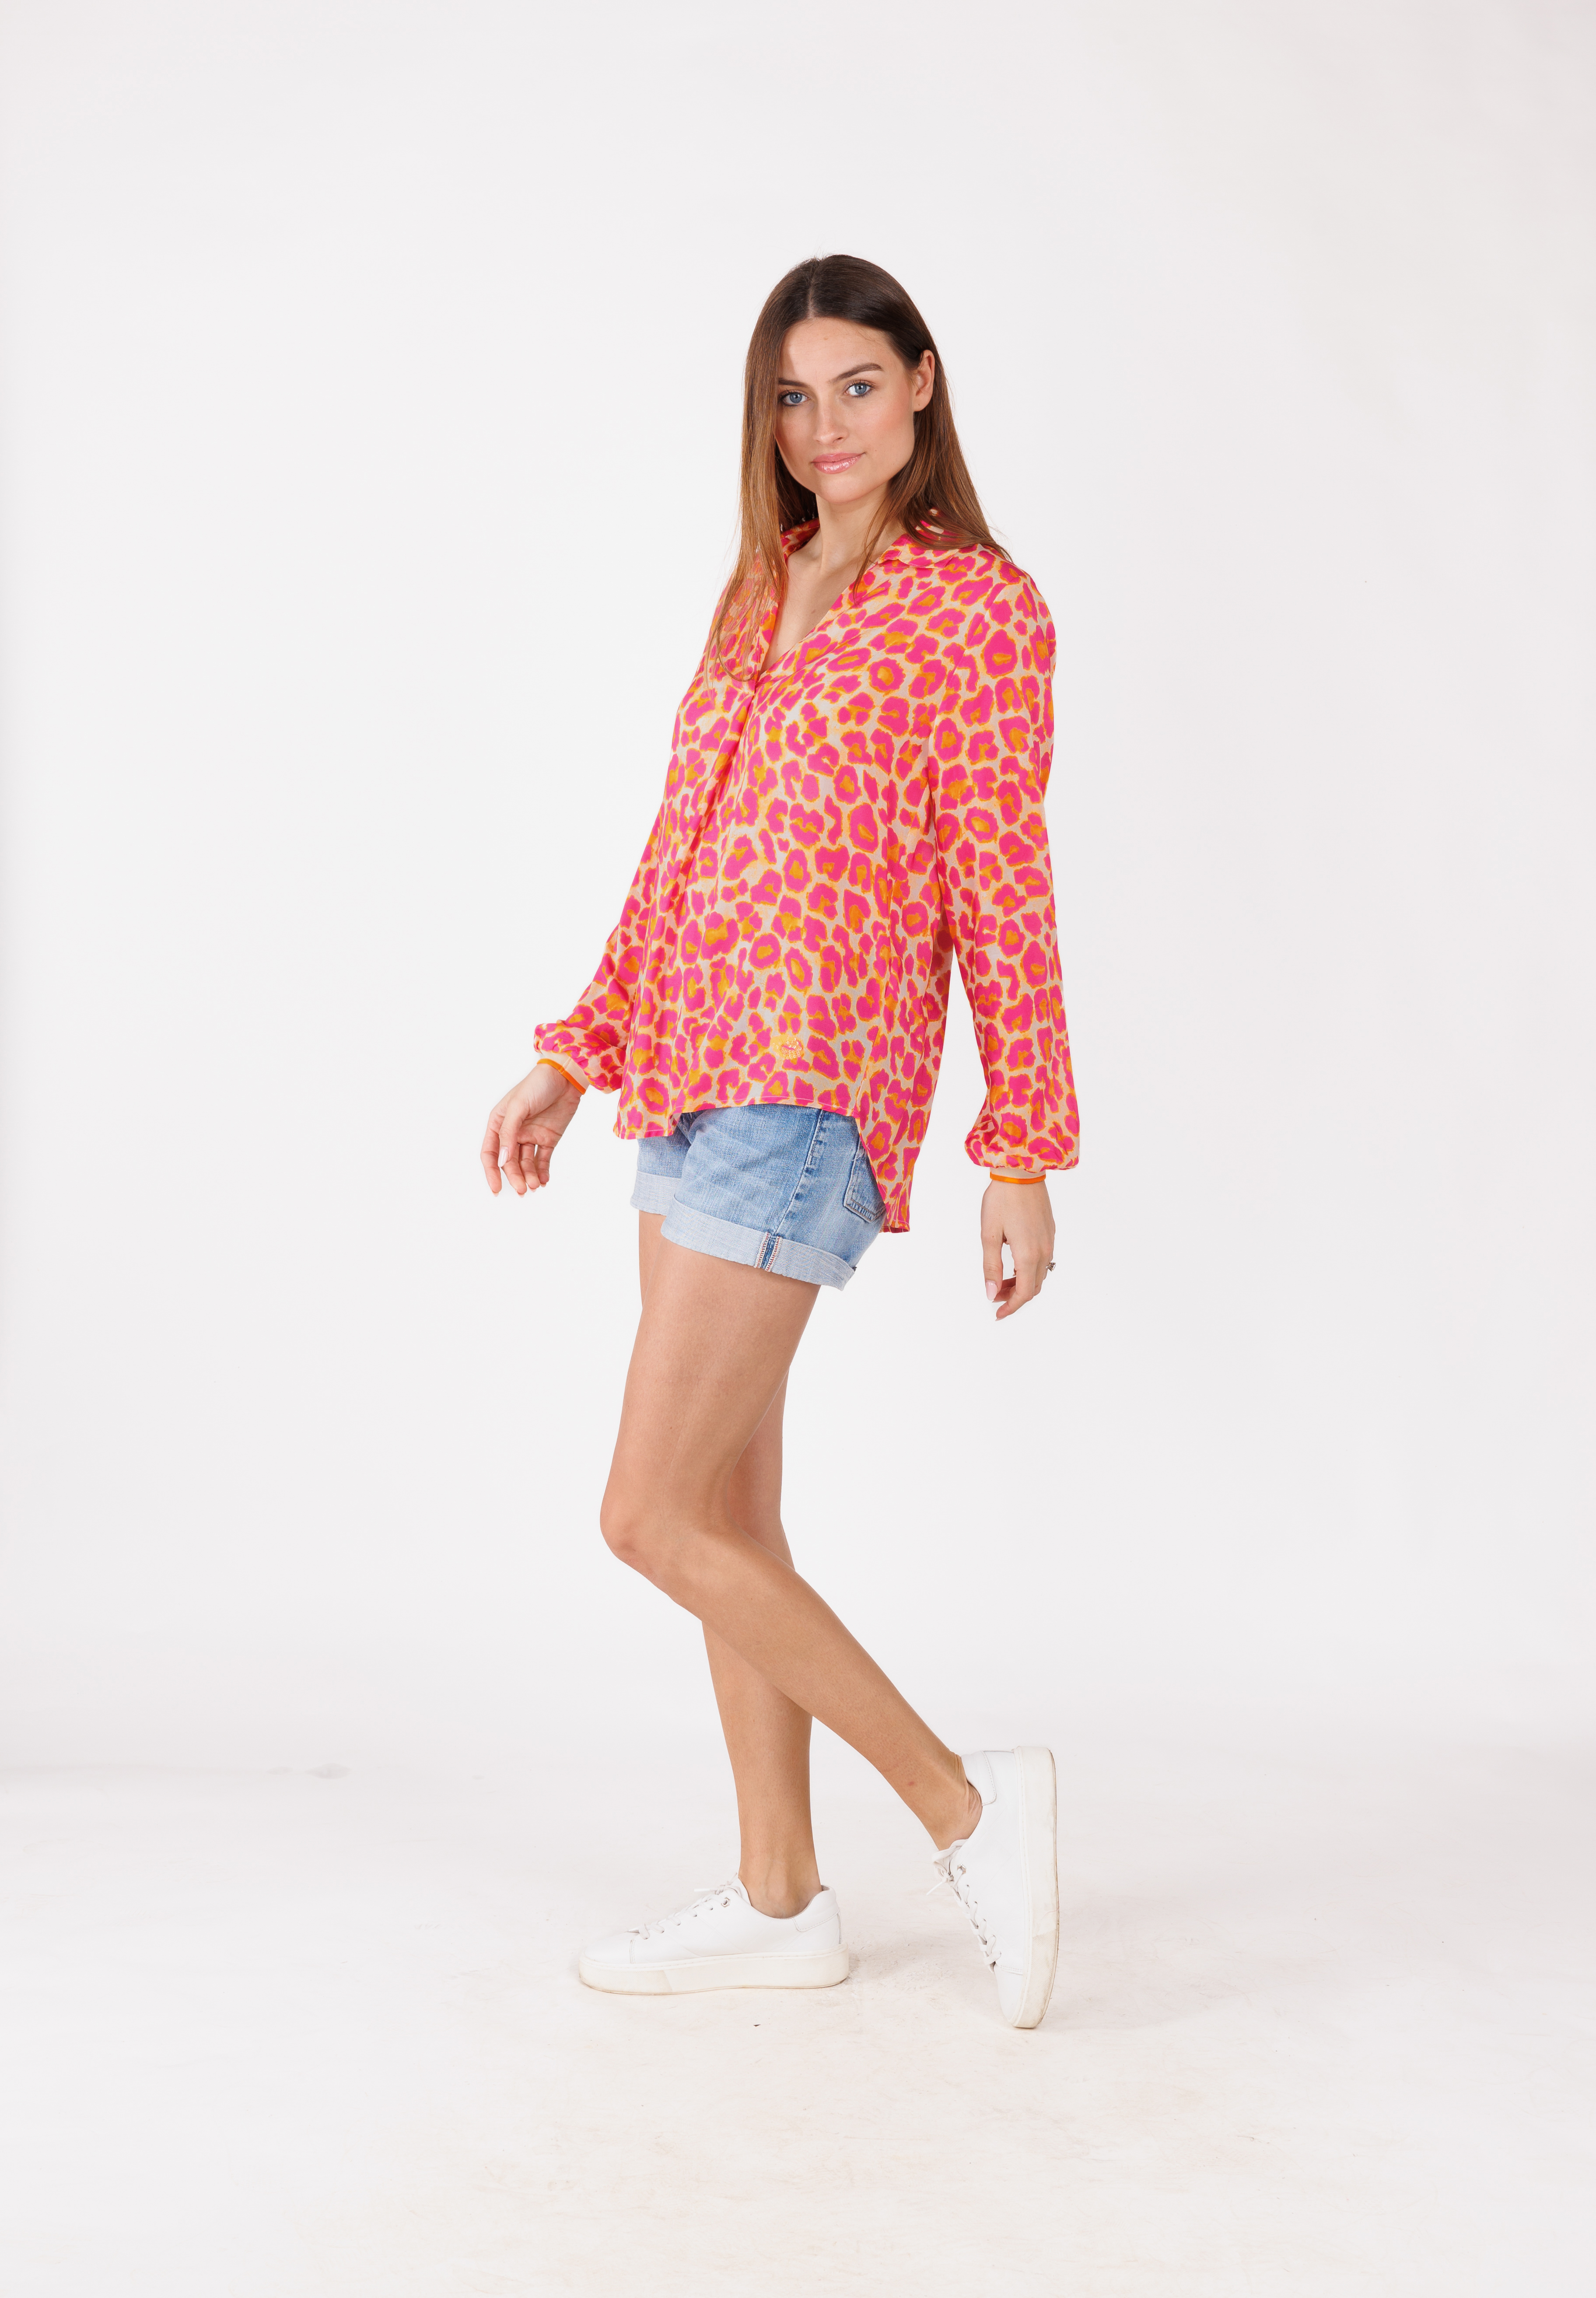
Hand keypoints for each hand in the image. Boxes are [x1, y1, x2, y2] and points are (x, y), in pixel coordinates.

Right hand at [480, 1064, 582, 1195]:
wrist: (566, 1078)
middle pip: (509, 1161)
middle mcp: (513, 1132)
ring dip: (529, 1175)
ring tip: (534, 1185)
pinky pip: (543, 1159)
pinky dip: (543, 1171)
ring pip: (526, 1163)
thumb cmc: (537, 1085)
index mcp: (499, 1123)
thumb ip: (509, 1133)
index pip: (491, 1152)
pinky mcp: (548, 1138)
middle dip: (514, 1176)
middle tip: (522, 1189)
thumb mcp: (518, 1106)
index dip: (491, 1171)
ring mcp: (531, 1136)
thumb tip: (503, 1159)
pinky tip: (543, 1180)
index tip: (496, 1188)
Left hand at [980, 1181, 1055, 1320]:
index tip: (997, 1313)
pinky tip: (1014, 1261)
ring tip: (1002, 1280)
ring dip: (1022, 1282)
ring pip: (1039, 1274)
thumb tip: (991, 1293)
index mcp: (1028, 1254)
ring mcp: (1049, 1241)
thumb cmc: (1001, 1199)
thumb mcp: (989, 1235)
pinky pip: (1043, 1259)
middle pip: (1033, 1286)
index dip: (1011, 1307)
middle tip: (995, 1296)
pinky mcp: (1049, 1231)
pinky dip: (1029, 1269)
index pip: (1024, 1293)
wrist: (1021, 1170)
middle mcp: (1043, 1250)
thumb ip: (991, 1267)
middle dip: (1014, 1296)